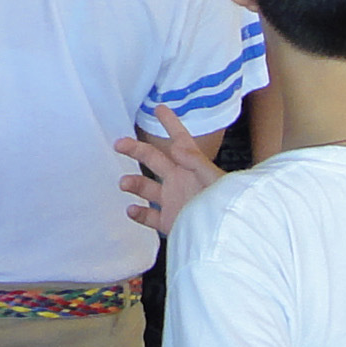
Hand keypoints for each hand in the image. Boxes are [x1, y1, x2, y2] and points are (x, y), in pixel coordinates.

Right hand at [116, 105, 223, 233]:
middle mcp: (179, 180)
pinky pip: (149, 216)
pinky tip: (131, 210)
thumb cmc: (226, 206)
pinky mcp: (169, 221)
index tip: (159, 108)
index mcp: (192, 167)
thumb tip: (176, 147)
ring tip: (124, 182)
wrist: (224, 238)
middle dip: (135, 149)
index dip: (170, 123)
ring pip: (146, 188)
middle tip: (119, 143)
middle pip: (153, 159)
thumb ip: (197, 162)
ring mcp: (173, 201)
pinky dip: (138, 214)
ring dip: (133, 183)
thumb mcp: (215, 179)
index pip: (180, 140)